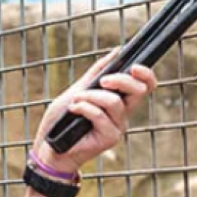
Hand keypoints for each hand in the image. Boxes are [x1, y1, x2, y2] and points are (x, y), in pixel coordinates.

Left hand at [34, 48, 158, 174]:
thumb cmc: (63, 119)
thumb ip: (97, 73)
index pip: (145, 86)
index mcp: (120, 100)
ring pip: (115, 102)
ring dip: (91, 96)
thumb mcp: (79, 89)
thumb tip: (117, 52)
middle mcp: (123, 113)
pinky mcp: (110, 138)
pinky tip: (73, 110)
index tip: (133, 66)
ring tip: (76, 101)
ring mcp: (118, 126)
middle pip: (139, 91)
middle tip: (103, 80)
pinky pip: (100, 115)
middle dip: (121, 79)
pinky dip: (83, 107)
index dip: (146, 75)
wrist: (50, 144)